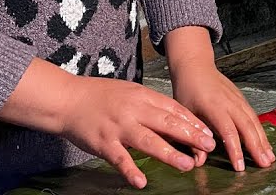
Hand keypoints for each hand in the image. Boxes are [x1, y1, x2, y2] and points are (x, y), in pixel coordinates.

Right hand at [58, 75, 216, 188]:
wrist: (67, 99)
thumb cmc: (100, 96)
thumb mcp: (129, 93)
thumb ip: (150, 105)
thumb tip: (175, 118)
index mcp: (141, 96)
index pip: (173, 109)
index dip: (193, 122)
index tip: (208, 132)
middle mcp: (133, 110)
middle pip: (167, 123)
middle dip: (190, 135)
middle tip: (209, 145)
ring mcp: (118, 127)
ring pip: (148, 141)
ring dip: (169, 153)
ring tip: (187, 165)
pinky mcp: (103, 143)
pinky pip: (119, 159)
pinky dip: (130, 170)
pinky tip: (141, 182)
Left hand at [171, 61, 274, 172]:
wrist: (195, 66)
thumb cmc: (188, 90)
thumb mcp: (185, 114)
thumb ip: (192, 139)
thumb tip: (199, 161)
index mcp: (214, 106)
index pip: (228, 131)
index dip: (235, 150)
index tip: (240, 166)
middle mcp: (229, 103)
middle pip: (247, 127)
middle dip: (257, 147)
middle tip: (265, 165)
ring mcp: (238, 100)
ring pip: (254, 122)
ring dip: (263, 141)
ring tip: (270, 158)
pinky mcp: (242, 99)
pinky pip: (254, 117)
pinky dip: (261, 131)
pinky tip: (265, 143)